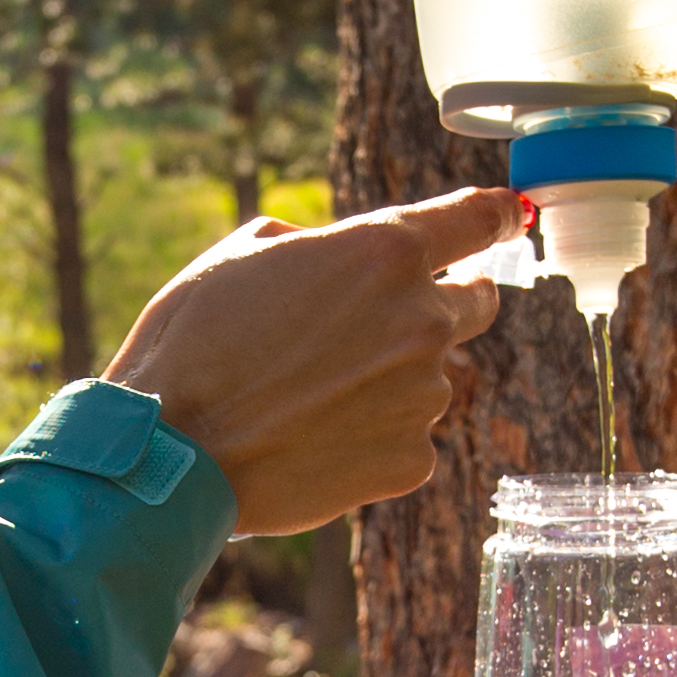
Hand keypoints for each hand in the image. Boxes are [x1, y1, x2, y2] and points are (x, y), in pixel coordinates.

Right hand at [107, 189, 513, 534]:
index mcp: (385, 251)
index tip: (503, 216)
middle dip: (446, 301)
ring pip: (431, 376)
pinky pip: (407, 436)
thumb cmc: (192, 341)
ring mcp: (423, 395)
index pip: (478, 219)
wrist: (173, 451)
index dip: (495, 216)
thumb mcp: (243, 251)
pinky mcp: (411, 460)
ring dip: (392, 378)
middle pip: (477, 302)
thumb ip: (317, 241)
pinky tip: (315, 437)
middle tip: (391, 319)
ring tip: (313, 394)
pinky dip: (373, 436)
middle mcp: (421, 319)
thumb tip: (333, 250)